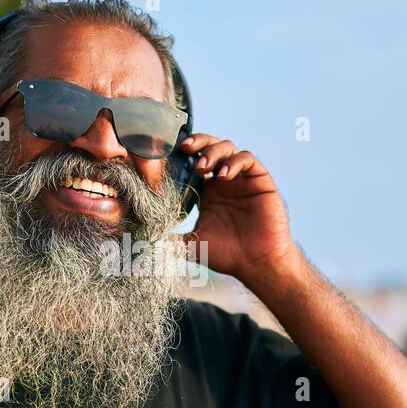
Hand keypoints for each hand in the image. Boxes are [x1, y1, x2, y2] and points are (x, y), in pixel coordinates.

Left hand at [177, 133, 300, 285]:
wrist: (257, 264)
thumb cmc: (227, 255)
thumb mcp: (193, 244)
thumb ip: (172, 239)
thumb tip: (146, 239)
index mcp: (207, 191)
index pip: (193, 161)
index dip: (182, 154)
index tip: (167, 152)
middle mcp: (224, 181)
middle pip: (209, 147)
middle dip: (197, 143)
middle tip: (184, 148)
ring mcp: (242, 179)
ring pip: (228, 148)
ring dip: (213, 151)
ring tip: (203, 167)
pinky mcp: (260, 180)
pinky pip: (248, 159)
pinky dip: (234, 162)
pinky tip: (223, 175)